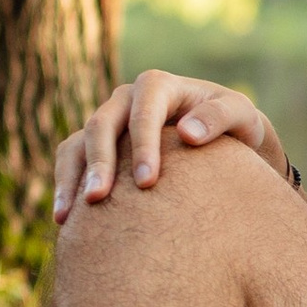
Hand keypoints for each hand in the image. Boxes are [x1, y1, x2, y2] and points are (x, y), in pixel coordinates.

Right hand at [53, 70, 288, 220]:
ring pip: (77, 143)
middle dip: (99, 162)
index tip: (148, 183)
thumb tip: (189, 135)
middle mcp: (125, 100)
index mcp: (158, 86)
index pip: (143, 111)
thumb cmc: (236, 125)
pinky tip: (64, 220)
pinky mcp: (96, 146)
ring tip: (68, 216)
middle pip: (101, 125)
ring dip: (72, 177)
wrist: (222, 140)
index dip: (142, 145)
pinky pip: (70, 161)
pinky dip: (64, 186)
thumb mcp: (241, 115)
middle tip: (98, 199)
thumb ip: (220, 119)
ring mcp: (108, 122)